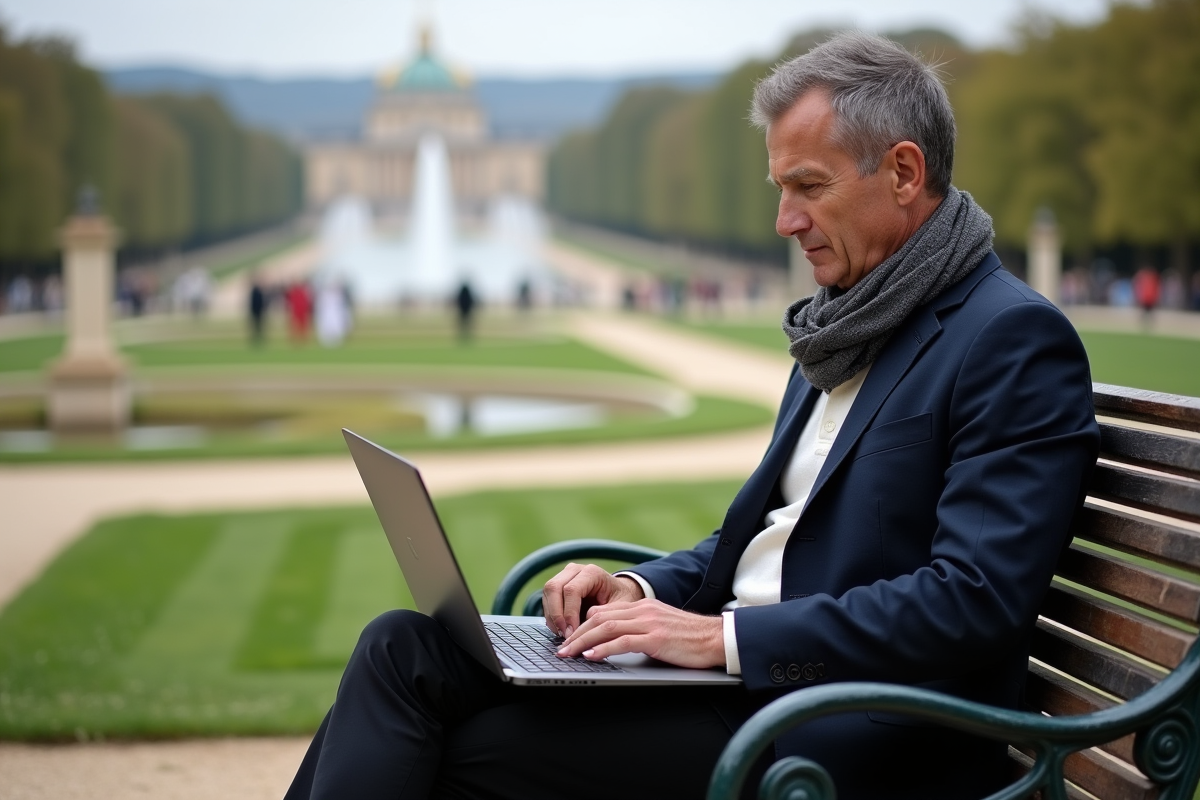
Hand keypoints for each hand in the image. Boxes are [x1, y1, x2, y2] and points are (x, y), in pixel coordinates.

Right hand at [542, 564, 643, 637]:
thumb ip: (604, 617)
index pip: (572, 590)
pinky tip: (561, 629)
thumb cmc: (620, 600)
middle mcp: (575, 570)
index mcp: (592, 572)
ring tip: (563, 634)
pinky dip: (551, 617)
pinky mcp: (557, 585)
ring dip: (552, 617)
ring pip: (547, 593)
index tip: (573, 633)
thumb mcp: (620, 609)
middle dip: (556, 615)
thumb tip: (585, 631)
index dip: (569, 614)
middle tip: (564, 635)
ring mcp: (564, 575)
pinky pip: (546, 599)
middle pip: (554, 588)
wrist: (617, 593)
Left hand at [555, 599, 724, 669]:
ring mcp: (649, 623)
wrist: (716, 638)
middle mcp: (642, 610)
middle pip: (599, 618)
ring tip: (568, 654)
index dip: (582, 625)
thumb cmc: (689, 637)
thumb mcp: (659, 625)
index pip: (603, 611)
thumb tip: (611, 632)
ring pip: (606, 627)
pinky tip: (591, 656)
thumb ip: (636, 625)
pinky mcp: (656, 638)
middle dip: (576, 634)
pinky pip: (623, 641)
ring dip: (583, 642)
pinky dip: (603, 648)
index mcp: (642, 606)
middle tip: (561, 649)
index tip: (569, 639)